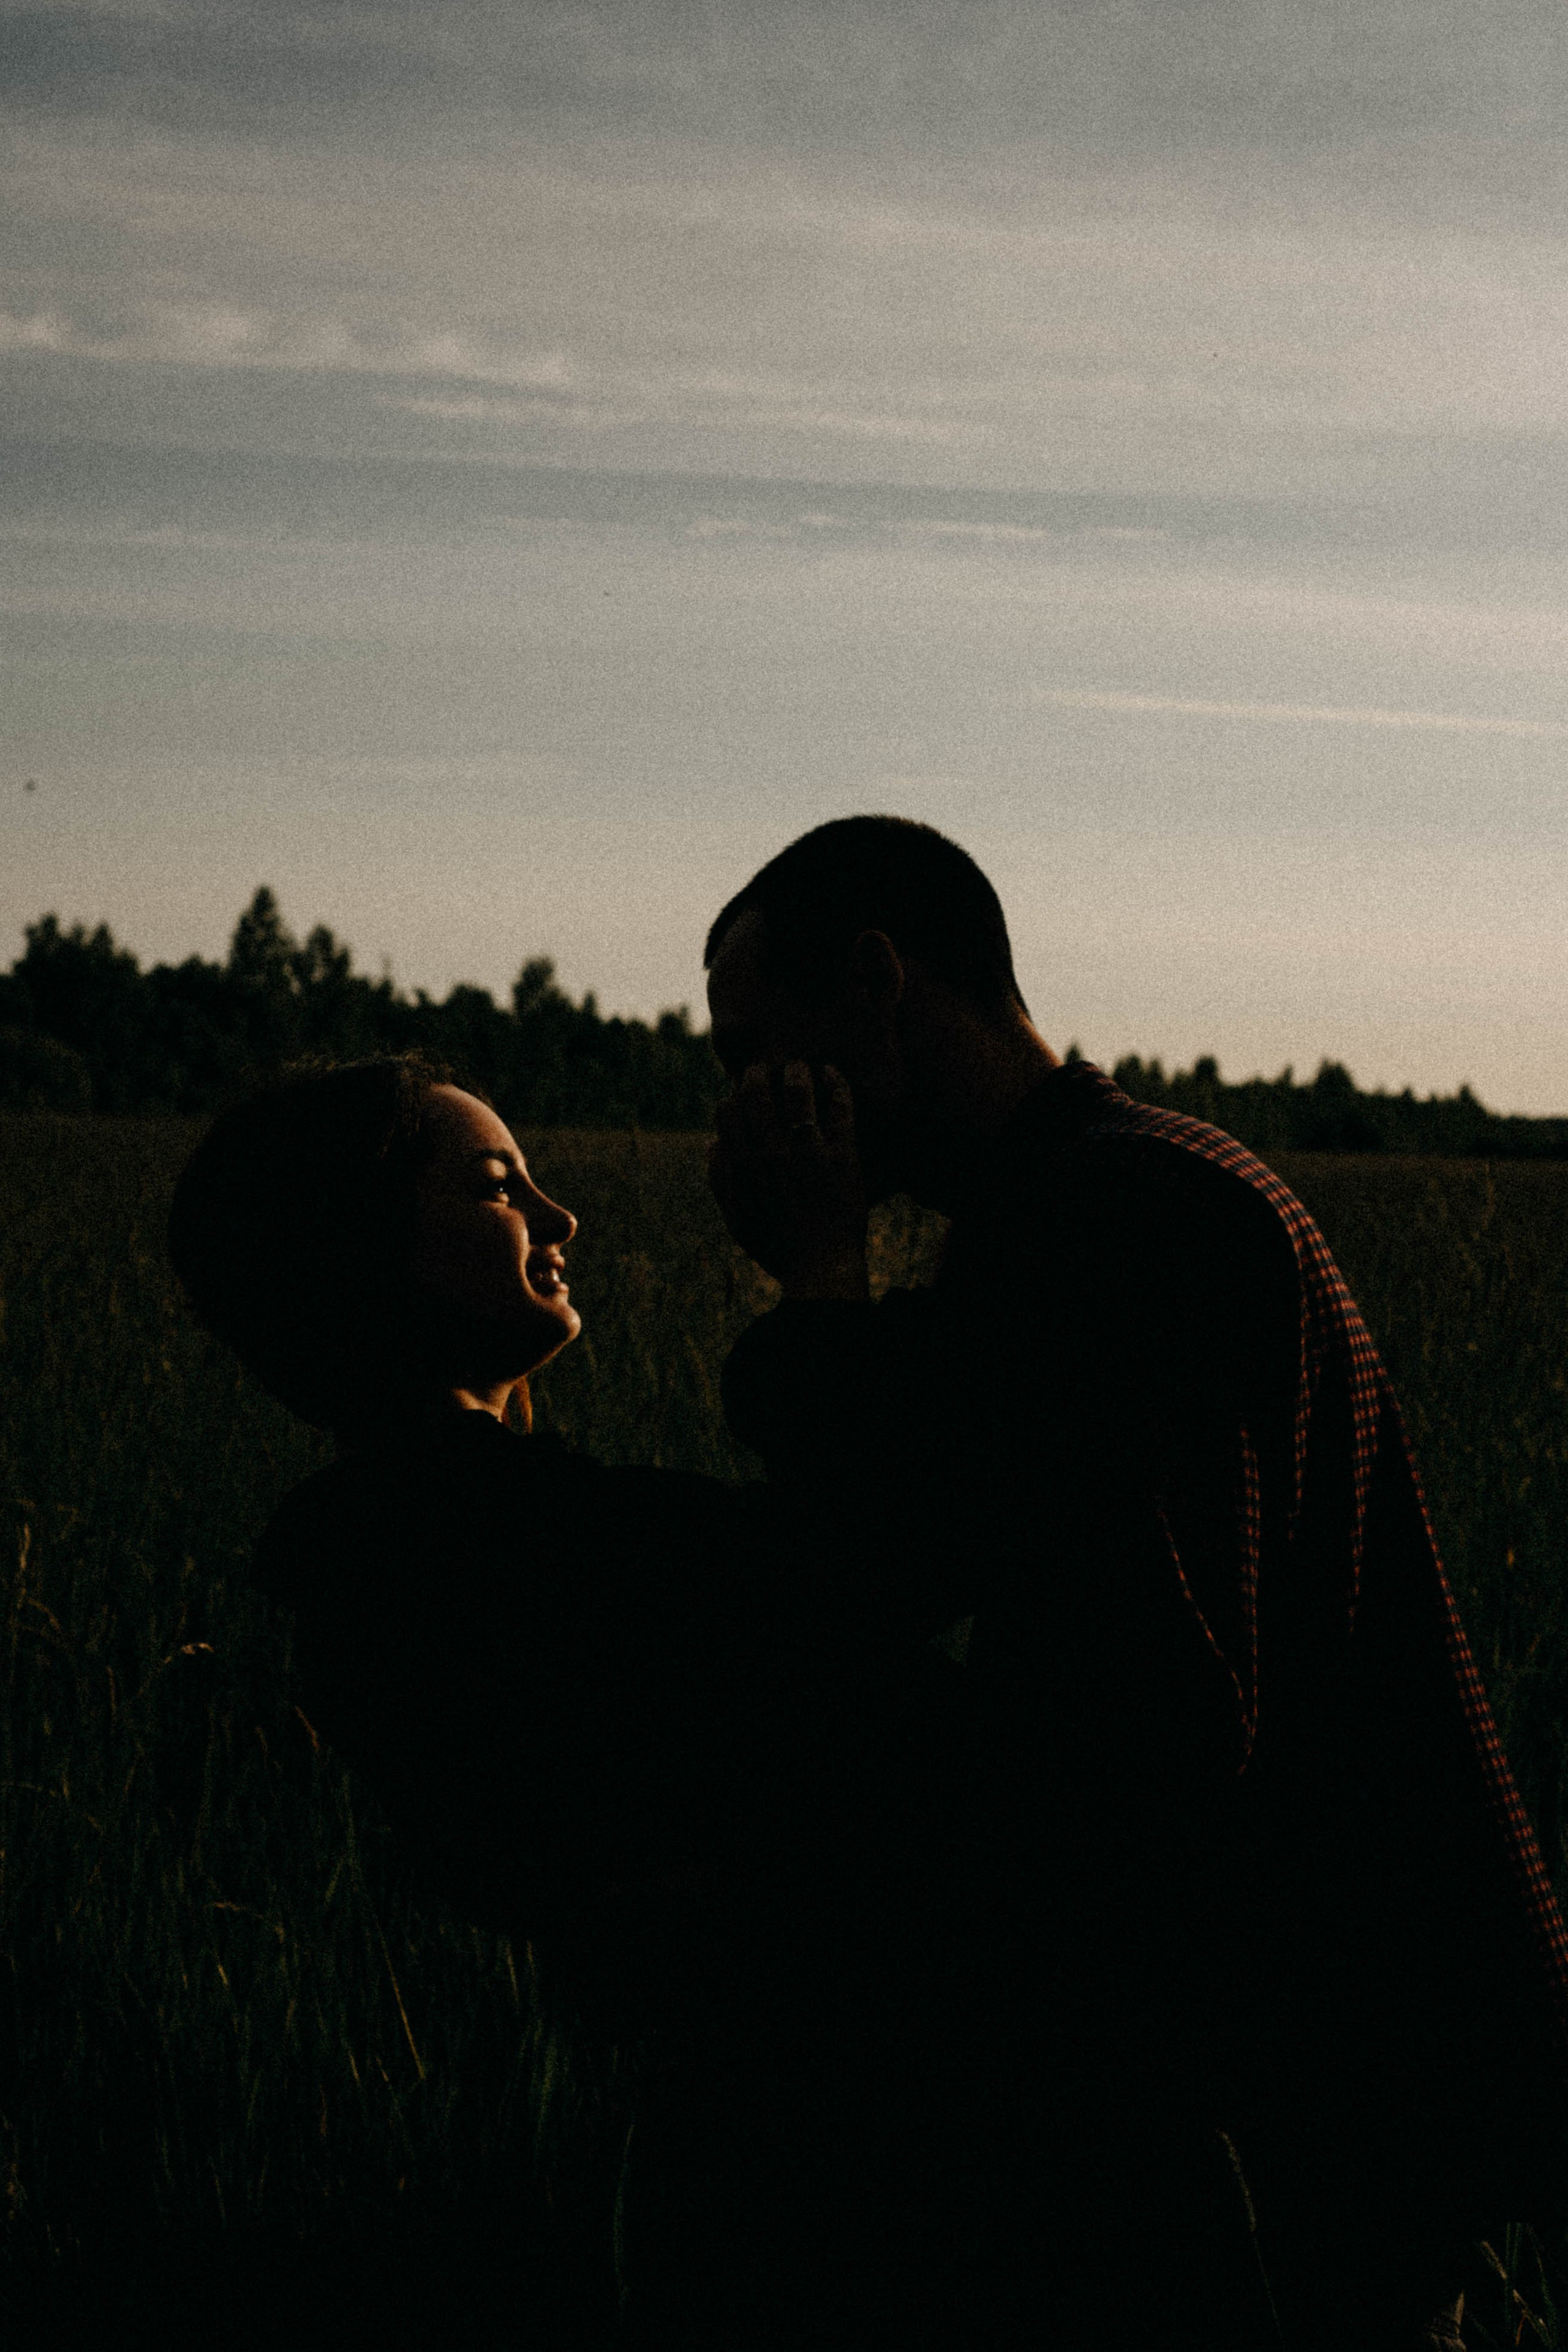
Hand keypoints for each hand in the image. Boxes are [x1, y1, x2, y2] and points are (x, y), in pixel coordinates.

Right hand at [708, 1060, 869, 1298]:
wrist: (821, 1270)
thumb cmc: (777, 1247)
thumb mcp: (737, 1220)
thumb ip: (720, 1182)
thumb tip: (712, 1144)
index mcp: (744, 1167)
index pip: (728, 1112)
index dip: (733, 1097)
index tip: (742, 1093)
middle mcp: (772, 1154)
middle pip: (758, 1093)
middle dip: (758, 1072)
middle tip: (766, 1066)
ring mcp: (808, 1153)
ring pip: (798, 1093)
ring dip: (796, 1071)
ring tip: (800, 1065)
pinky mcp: (842, 1156)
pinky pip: (839, 1109)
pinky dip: (835, 1084)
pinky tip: (831, 1071)